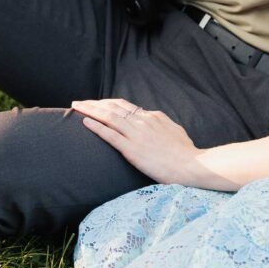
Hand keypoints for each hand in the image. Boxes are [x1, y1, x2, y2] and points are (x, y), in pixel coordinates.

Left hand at [72, 98, 200, 183]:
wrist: (192, 165)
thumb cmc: (186, 152)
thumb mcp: (174, 130)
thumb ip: (161, 124)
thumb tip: (154, 120)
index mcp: (152, 117)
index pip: (125, 106)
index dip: (108, 104)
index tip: (96, 104)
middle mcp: (142, 121)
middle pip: (113, 107)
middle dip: (94, 103)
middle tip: (79, 102)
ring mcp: (137, 134)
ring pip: (108, 117)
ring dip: (90, 110)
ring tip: (76, 107)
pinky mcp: (132, 149)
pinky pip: (110, 135)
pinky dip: (96, 127)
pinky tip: (85, 122)